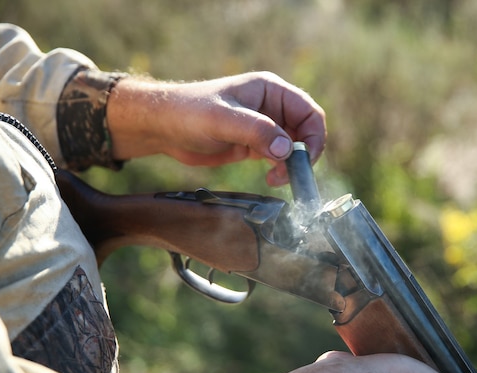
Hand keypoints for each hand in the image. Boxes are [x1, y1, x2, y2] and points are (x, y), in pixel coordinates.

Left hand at [106, 71, 325, 185]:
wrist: (163, 128)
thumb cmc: (189, 113)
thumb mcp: (222, 119)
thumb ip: (256, 131)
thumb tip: (287, 150)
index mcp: (271, 91)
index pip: (309, 112)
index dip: (313, 137)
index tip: (303, 159)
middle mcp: (272, 107)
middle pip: (305, 132)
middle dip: (303, 155)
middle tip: (289, 174)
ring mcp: (264, 127)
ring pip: (294, 148)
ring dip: (292, 166)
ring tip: (275, 178)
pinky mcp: (254, 145)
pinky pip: (279, 158)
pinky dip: (281, 170)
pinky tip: (270, 178)